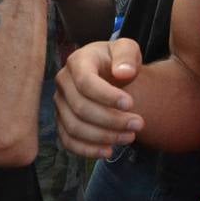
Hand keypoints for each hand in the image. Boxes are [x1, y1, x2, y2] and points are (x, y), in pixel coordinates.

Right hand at [54, 38, 144, 158]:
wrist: (111, 73)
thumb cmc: (119, 61)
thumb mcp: (128, 49)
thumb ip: (127, 55)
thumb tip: (124, 72)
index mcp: (77, 61)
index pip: (86, 82)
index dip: (107, 96)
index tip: (131, 104)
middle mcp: (63, 82)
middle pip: (80, 108)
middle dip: (111, 120)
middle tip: (138, 124)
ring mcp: (60, 104)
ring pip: (75, 127)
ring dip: (104, 136)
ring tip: (130, 137)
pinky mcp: (62, 122)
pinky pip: (69, 141)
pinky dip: (88, 150)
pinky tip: (110, 151)